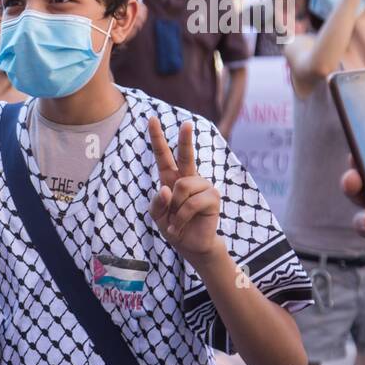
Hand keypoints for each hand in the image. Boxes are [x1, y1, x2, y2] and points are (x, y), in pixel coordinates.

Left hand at [148, 117, 221, 262]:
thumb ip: (157, 202)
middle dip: (185, 139)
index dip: (157, 138)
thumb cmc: (173, 226)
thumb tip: (167, 188)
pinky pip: (191, 202)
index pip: (163, 155)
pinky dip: (182, 216)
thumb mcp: (157, 215)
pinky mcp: (213, 198)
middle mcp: (188, 178)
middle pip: (186, 155)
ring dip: (175, 207)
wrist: (190, 245)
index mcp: (171, 178)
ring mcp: (203, 186)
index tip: (151, 119)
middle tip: (186, 123)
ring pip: (183, 186)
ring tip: (176, 219)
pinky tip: (181, 225)